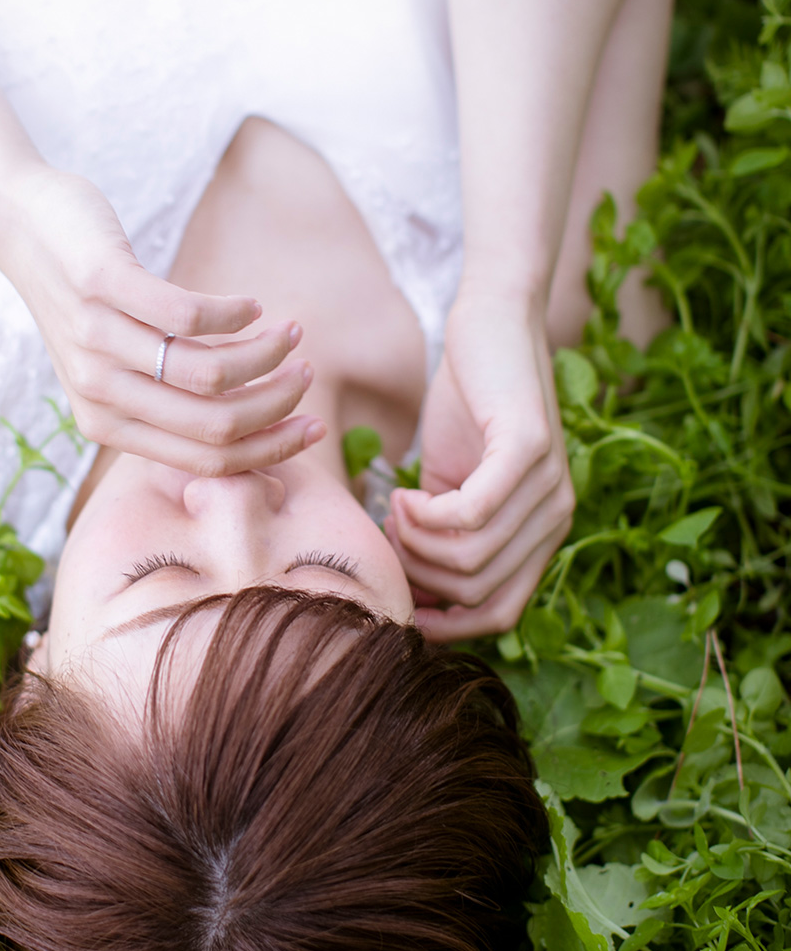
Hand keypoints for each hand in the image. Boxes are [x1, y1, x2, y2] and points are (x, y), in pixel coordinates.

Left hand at [0, 167, 319, 471]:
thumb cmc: (84, 300)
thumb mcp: (114, 365)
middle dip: (277, 403)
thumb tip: (247, 427)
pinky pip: (188, 314)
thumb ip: (163, 401)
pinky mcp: (102, 283)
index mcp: (105, 425)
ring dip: (264, 353)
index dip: (270, 447)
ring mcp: (96, 339)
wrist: (20, 226)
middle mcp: (98, 391)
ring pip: (208, 372)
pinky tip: (250, 304)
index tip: (313, 424)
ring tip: (288, 332)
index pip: (205, 458)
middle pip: (216, 423)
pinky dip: (233, 312)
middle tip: (306, 372)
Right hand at [385, 292, 573, 638]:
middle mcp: (557, 516)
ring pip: (470, 556)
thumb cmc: (466, 404)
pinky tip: (404, 489)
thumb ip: (441, 540)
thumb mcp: (449, 486)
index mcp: (542, 533)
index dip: (448, 626)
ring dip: (414, 539)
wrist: (491, 324)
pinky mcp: (529, 448)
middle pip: (476, 590)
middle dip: (418, 571)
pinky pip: (471, 513)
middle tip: (391, 528)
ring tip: (395, 503)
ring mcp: (550, 483)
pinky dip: (425, 513)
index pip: (503, 614)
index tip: (402, 608)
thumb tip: (411, 603)